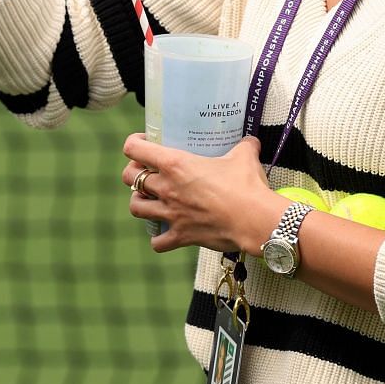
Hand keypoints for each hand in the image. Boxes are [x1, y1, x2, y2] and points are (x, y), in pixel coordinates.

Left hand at [122, 134, 285, 255]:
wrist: (255, 220)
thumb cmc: (246, 186)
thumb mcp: (244, 157)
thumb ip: (244, 146)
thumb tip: (251, 141)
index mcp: (175, 164)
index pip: (134, 149)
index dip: (134, 144)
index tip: (143, 143)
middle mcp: (166, 188)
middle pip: (129, 177)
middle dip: (133, 172)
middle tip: (145, 171)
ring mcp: (171, 213)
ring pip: (135, 207)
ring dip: (139, 202)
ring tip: (149, 199)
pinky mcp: (181, 235)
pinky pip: (157, 242)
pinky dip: (158, 239)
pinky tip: (165, 233)